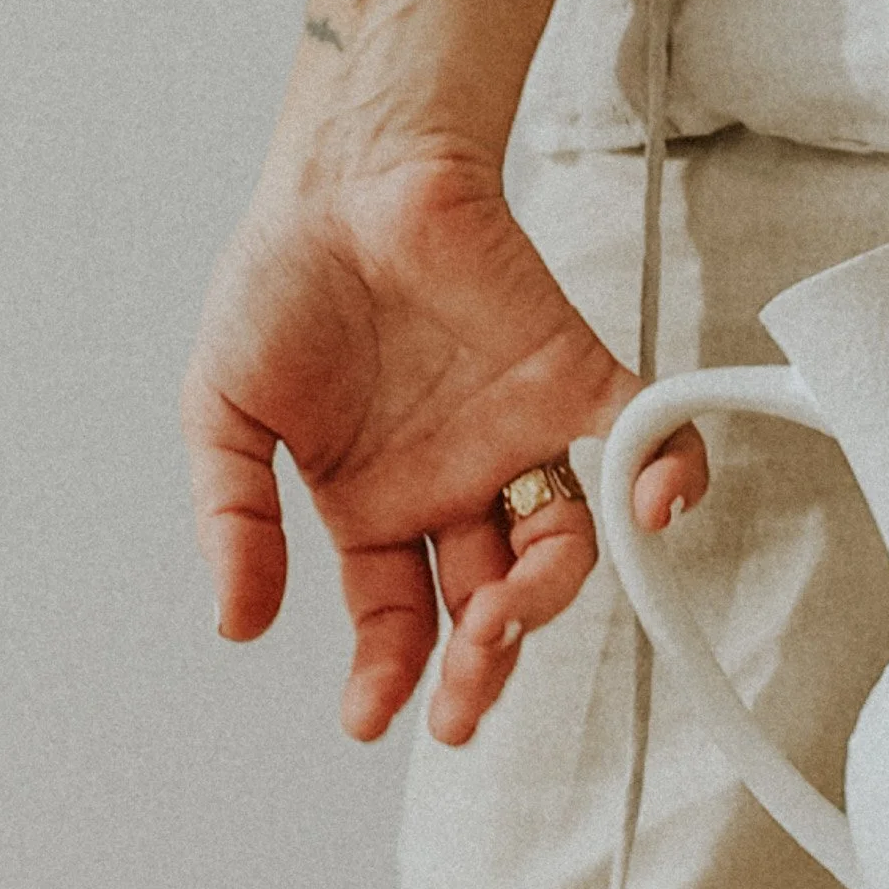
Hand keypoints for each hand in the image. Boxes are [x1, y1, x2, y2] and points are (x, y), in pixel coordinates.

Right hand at [181, 142, 705, 746]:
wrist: (345, 175)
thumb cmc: (282, 279)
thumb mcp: (222, 412)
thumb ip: (234, 519)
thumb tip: (236, 625)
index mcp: (374, 506)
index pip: (396, 619)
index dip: (389, 673)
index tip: (374, 713)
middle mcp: (453, 487)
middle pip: (487, 606)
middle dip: (480, 667)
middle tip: (462, 706)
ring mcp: (516, 438)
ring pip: (559, 546)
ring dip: (541, 596)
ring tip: (501, 614)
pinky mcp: (574, 380)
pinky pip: (642, 440)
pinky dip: (666, 479)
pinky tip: (652, 512)